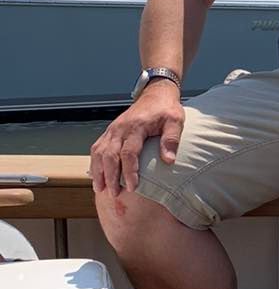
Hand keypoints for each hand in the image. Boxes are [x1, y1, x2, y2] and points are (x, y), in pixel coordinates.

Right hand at [89, 84, 184, 204]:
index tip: (132, 188)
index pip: (129, 152)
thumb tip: (169, 161)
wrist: (156, 94)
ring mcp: (113, 130)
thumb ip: (171, 140)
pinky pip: (97, 148)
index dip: (129, 171)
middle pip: (110, 155)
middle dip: (110, 177)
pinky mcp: (110, 131)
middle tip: (114, 194)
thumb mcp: (175, 121)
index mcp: (136, 126)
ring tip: (100, 189)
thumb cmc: (166, 110)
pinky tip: (96, 176)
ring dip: (98, 172)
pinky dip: (94, 162)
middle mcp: (120, 129)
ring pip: (99, 152)